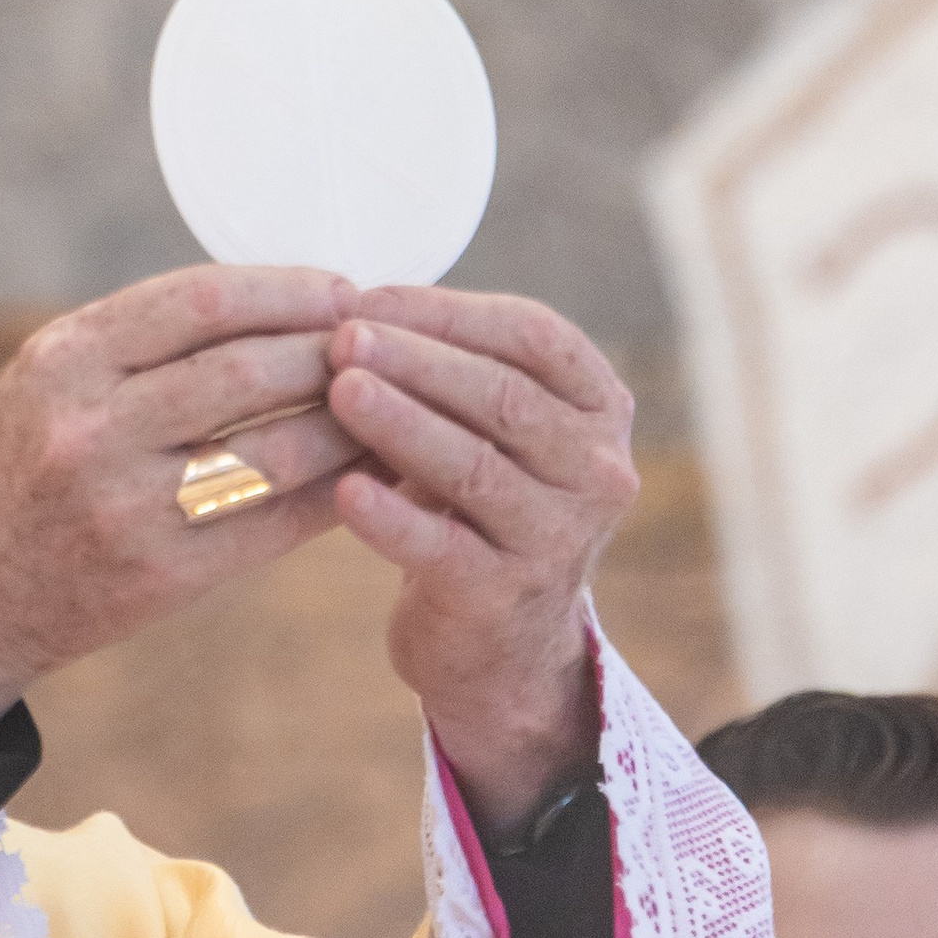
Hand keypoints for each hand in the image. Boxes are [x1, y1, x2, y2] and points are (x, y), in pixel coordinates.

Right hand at [0, 265, 369, 747]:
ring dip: (348, 426)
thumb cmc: (16, 468)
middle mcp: (89, 427)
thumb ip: (143, 342)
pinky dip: (331, 495)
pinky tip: (363, 477)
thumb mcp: (49, 380)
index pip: (203, 300)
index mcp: (65, 359)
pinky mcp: (158, 576)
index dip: (289, 290)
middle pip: (248, 370)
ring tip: (387, 409)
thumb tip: (280, 304)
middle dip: (331, 352)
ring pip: (274, 450)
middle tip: (381, 346)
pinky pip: (273, 526)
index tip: (344, 290)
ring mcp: (124, 507)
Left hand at [322, 286, 636, 833]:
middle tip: (343, 337)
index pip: (534, 336)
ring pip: (474, 466)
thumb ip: (451, 366)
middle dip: (417, 360)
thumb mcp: (492, 428)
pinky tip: (345, 492)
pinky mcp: (506, 595)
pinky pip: (441, 546)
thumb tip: (353, 300)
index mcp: (598, 407)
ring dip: (401, 423)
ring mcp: (559, 536)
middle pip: (504, 396)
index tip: (369, 296)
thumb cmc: (477, 504)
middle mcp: (596, 469)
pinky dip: (391, 517)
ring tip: (339, 391)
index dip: (449, 311)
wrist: (498, 641)